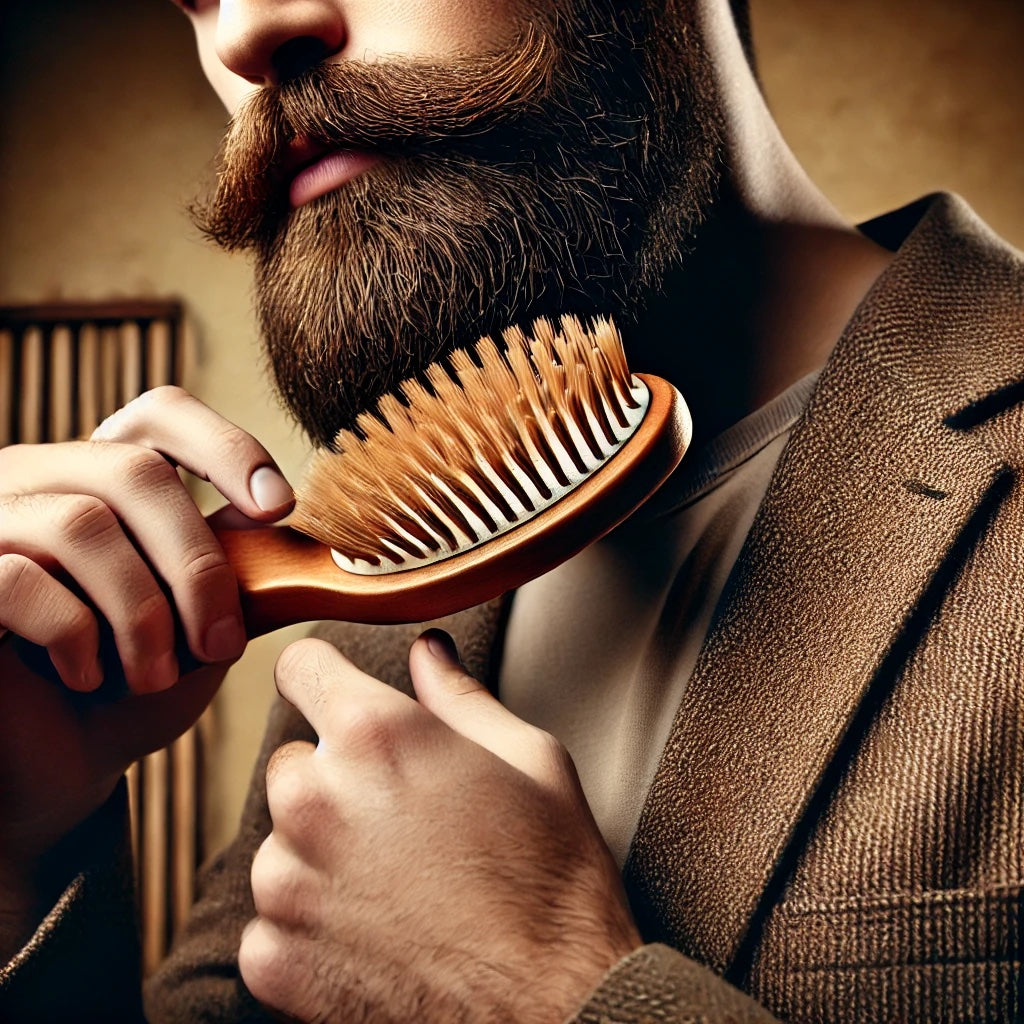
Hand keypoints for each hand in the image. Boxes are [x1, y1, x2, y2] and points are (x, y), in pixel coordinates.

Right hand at [0, 386, 293, 951]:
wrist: (49, 771)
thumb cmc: (128, 694)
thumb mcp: (201, 628)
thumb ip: (241, 576)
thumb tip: (304, 540)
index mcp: (103, 479)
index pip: (159, 416)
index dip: (224, 446)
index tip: (278, 508)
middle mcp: (38, 481)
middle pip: (133, 470)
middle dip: (197, 564)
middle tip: (222, 643)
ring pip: (82, 524)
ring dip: (140, 611)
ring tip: (153, 675)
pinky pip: (17, 579)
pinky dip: (71, 632)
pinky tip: (85, 674)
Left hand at [240, 632, 642, 1023]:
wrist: (557, 1009)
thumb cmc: (553, 880)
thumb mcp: (530, 760)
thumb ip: (460, 696)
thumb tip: (427, 654)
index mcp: (376, 735)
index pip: (301, 666)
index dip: (324, 678)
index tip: (338, 699)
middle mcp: (315, 800)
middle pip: (291, 760)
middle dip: (336, 777)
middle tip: (400, 815)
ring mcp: (287, 884)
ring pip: (279, 841)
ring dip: (320, 853)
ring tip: (395, 883)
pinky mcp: (273, 958)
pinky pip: (271, 917)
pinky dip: (310, 924)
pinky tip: (375, 933)